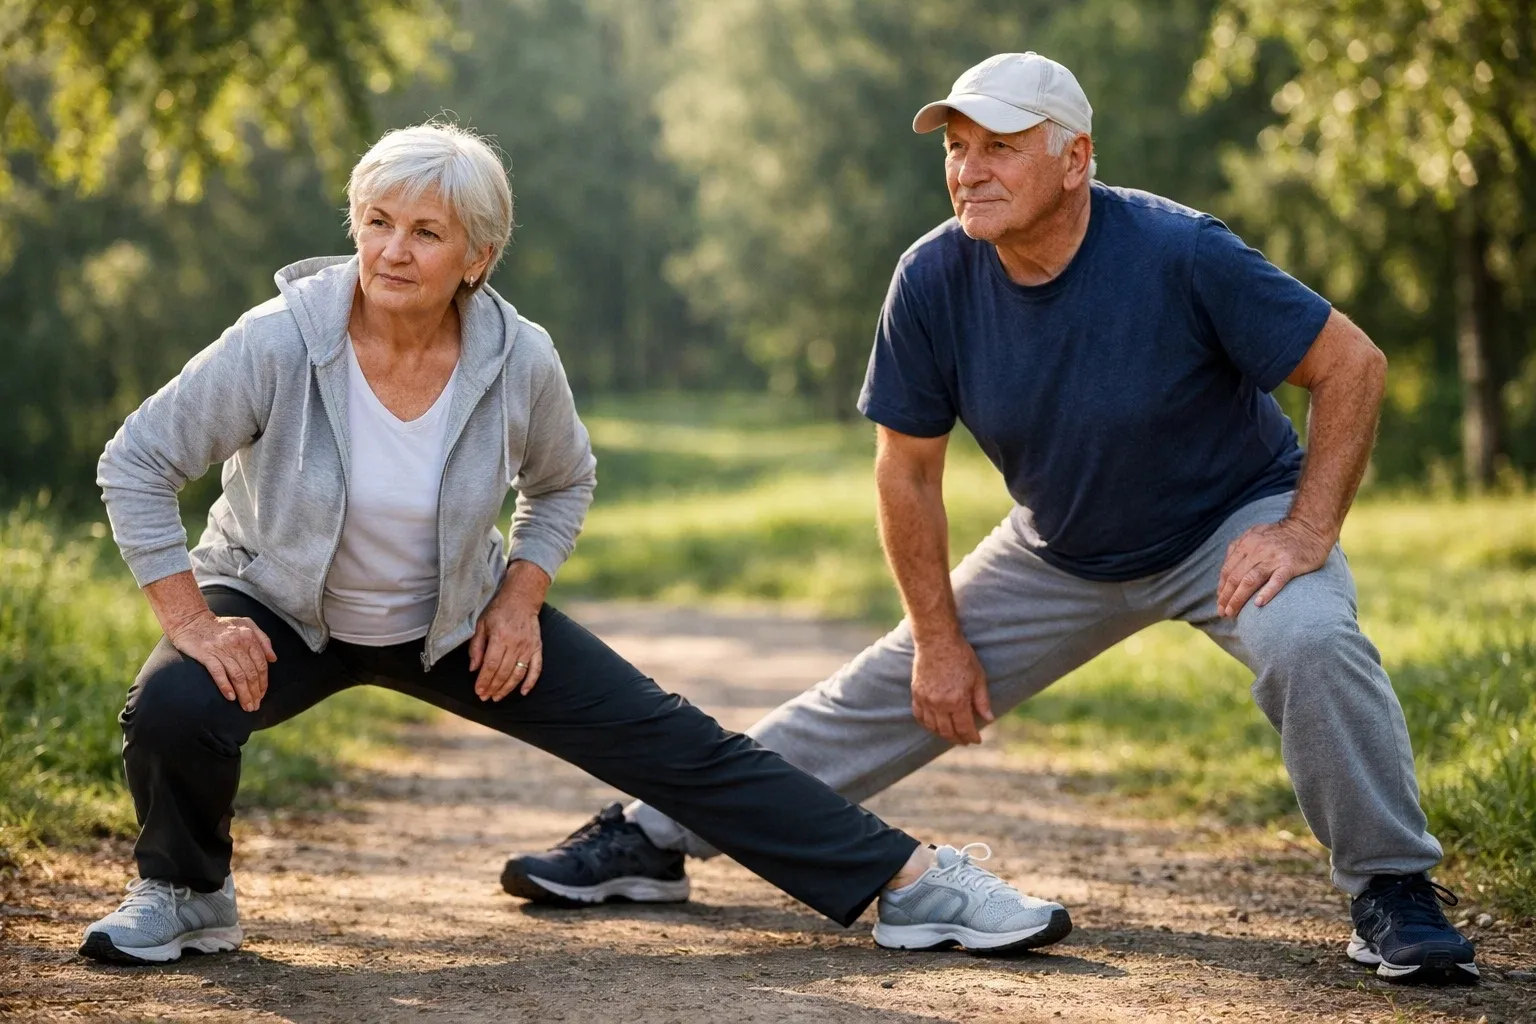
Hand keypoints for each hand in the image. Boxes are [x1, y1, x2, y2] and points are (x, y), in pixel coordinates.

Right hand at [168, 612, 276, 711]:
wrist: (191, 620)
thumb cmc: (221, 625)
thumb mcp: (246, 624)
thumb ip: (263, 639)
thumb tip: (273, 659)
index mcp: (249, 636)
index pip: (261, 665)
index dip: (263, 682)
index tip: (262, 694)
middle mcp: (237, 643)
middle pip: (251, 673)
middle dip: (255, 692)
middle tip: (255, 706)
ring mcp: (221, 649)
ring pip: (238, 676)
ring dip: (244, 694)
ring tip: (246, 706)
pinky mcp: (206, 654)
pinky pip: (219, 673)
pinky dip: (225, 686)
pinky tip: (230, 698)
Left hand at [469, 593, 541, 700]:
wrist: (522, 599)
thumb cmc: (498, 611)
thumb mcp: (481, 624)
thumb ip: (476, 647)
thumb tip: (473, 668)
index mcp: (500, 637)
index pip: (491, 665)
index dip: (484, 681)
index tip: (478, 691)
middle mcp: (515, 644)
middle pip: (503, 672)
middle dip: (493, 687)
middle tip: (485, 697)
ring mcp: (528, 647)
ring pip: (518, 673)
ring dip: (507, 688)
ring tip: (497, 697)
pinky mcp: (537, 648)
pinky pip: (536, 668)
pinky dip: (531, 682)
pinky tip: (524, 692)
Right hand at [910, 633, 993, 744]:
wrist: (937, 640)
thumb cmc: (961, 656)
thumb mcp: (978, 677)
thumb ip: (982, 700)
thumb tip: (989, 719)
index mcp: (957, 701)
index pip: (964, 728)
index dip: (972, 737)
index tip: (976, 740)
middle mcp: (940, 704)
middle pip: (948, 731)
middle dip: (958, 739)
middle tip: (965, 740)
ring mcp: (926, 699)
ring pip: (932, 727)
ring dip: (942, 734)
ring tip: (950, 734)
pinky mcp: (916, 693)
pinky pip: (919, 716)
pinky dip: (926, 724)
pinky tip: (933, 725)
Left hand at [1217, 518, 1332, 617]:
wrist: (1309, 527)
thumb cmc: (1281, 536)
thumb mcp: (1255, 535)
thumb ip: (1239, 549)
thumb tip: (1226, 572)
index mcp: (1246, 544)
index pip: (1228, 570)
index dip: (1221, 588)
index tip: (1219, 603)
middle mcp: (1256, 550)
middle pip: (1236, 577)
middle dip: (1226, 597)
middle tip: (1222, 613)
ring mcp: (1273, 557)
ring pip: (1250, 580)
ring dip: (1238, 598)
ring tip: (1232, 613)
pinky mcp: (1290, 564)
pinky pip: (1277, 580)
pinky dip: (1267, 592)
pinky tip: (1258, 604)